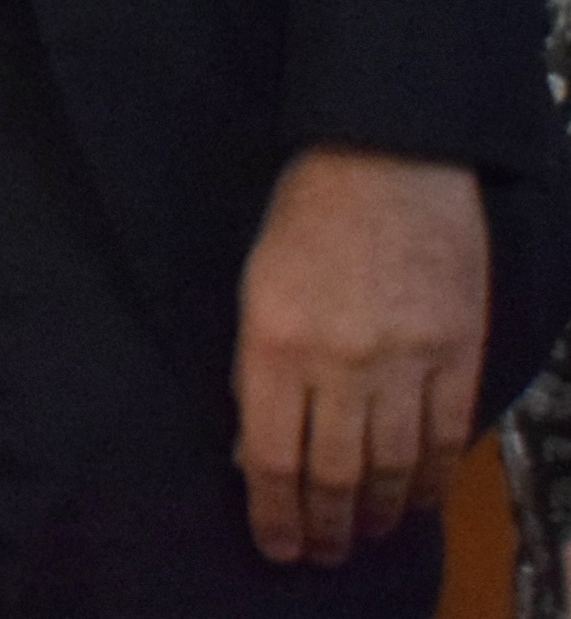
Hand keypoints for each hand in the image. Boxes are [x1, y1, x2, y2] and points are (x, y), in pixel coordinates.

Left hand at [234, 145, 485, 564]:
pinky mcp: (458, 354)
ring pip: (392, 467)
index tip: (276, 544)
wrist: (386, 162)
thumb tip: (255, 448)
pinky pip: (447, 437)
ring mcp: (406, 361)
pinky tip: (417, 500)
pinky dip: (431, 480)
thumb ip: (257, 372)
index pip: (272, 459)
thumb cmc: (307, 218)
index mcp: (276, 342)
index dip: (275, 515)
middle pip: (334, 474)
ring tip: (364, 535)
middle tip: (321, 552)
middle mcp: (341, 361)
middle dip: (325, 526)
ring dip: (376, 513)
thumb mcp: (255, 290)